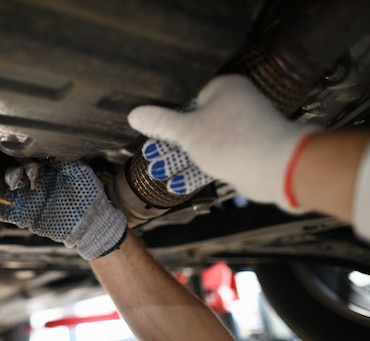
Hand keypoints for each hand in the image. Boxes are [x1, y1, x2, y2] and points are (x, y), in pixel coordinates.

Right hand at [0, 160, 126, 259]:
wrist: (92, 222)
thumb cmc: (88, 194)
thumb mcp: (79, 171)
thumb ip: (64, 159)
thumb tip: (49, 147)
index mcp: (43, 168)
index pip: (26, 159)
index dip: (21, 160)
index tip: (21, 162)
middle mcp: (30, 182)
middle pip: (10, 173)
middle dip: (2, 173)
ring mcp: (25, 199)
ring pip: (2, 192)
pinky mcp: (22, 216)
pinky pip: (1, 213)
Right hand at [128, 75, 320, 210]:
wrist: (276, 168)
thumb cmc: (232, 140)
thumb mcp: (187, 131)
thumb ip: (161, 123)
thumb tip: (134, 114)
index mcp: (224, 88)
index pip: (189, 97)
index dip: (169, 114)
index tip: (151, 129)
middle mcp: (236, 104)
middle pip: (195, 121)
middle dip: (171, 141)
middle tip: (148, 153)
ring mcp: (242, 129)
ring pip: (204, 142)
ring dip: (181, 158)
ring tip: (155, 170)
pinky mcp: (246, 151)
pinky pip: (216, 157)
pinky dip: (197, 168)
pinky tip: (176, 183)